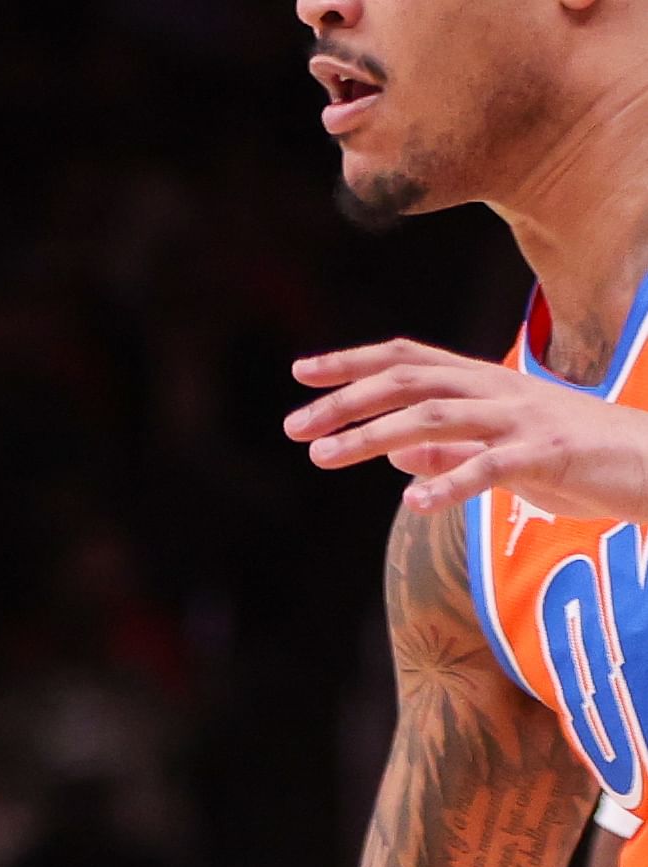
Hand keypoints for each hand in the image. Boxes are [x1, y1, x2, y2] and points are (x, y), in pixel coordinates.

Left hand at [288, 338, 647, 513]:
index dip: (354, 363)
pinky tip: (411, 503)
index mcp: (486, 385)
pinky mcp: (547, 453)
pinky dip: (448, 482)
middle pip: (411, 383)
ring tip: (323, 456)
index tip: (301, 372)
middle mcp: (499, 391)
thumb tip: (394, 453)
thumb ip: (449, 451)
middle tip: (293, 426)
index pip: (410, 361)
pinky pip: (490, 466)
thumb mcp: (499, 452)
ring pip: (437, 418)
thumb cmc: (575, 460)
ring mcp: (523, 419)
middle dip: (347, 401)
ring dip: (374, 436)